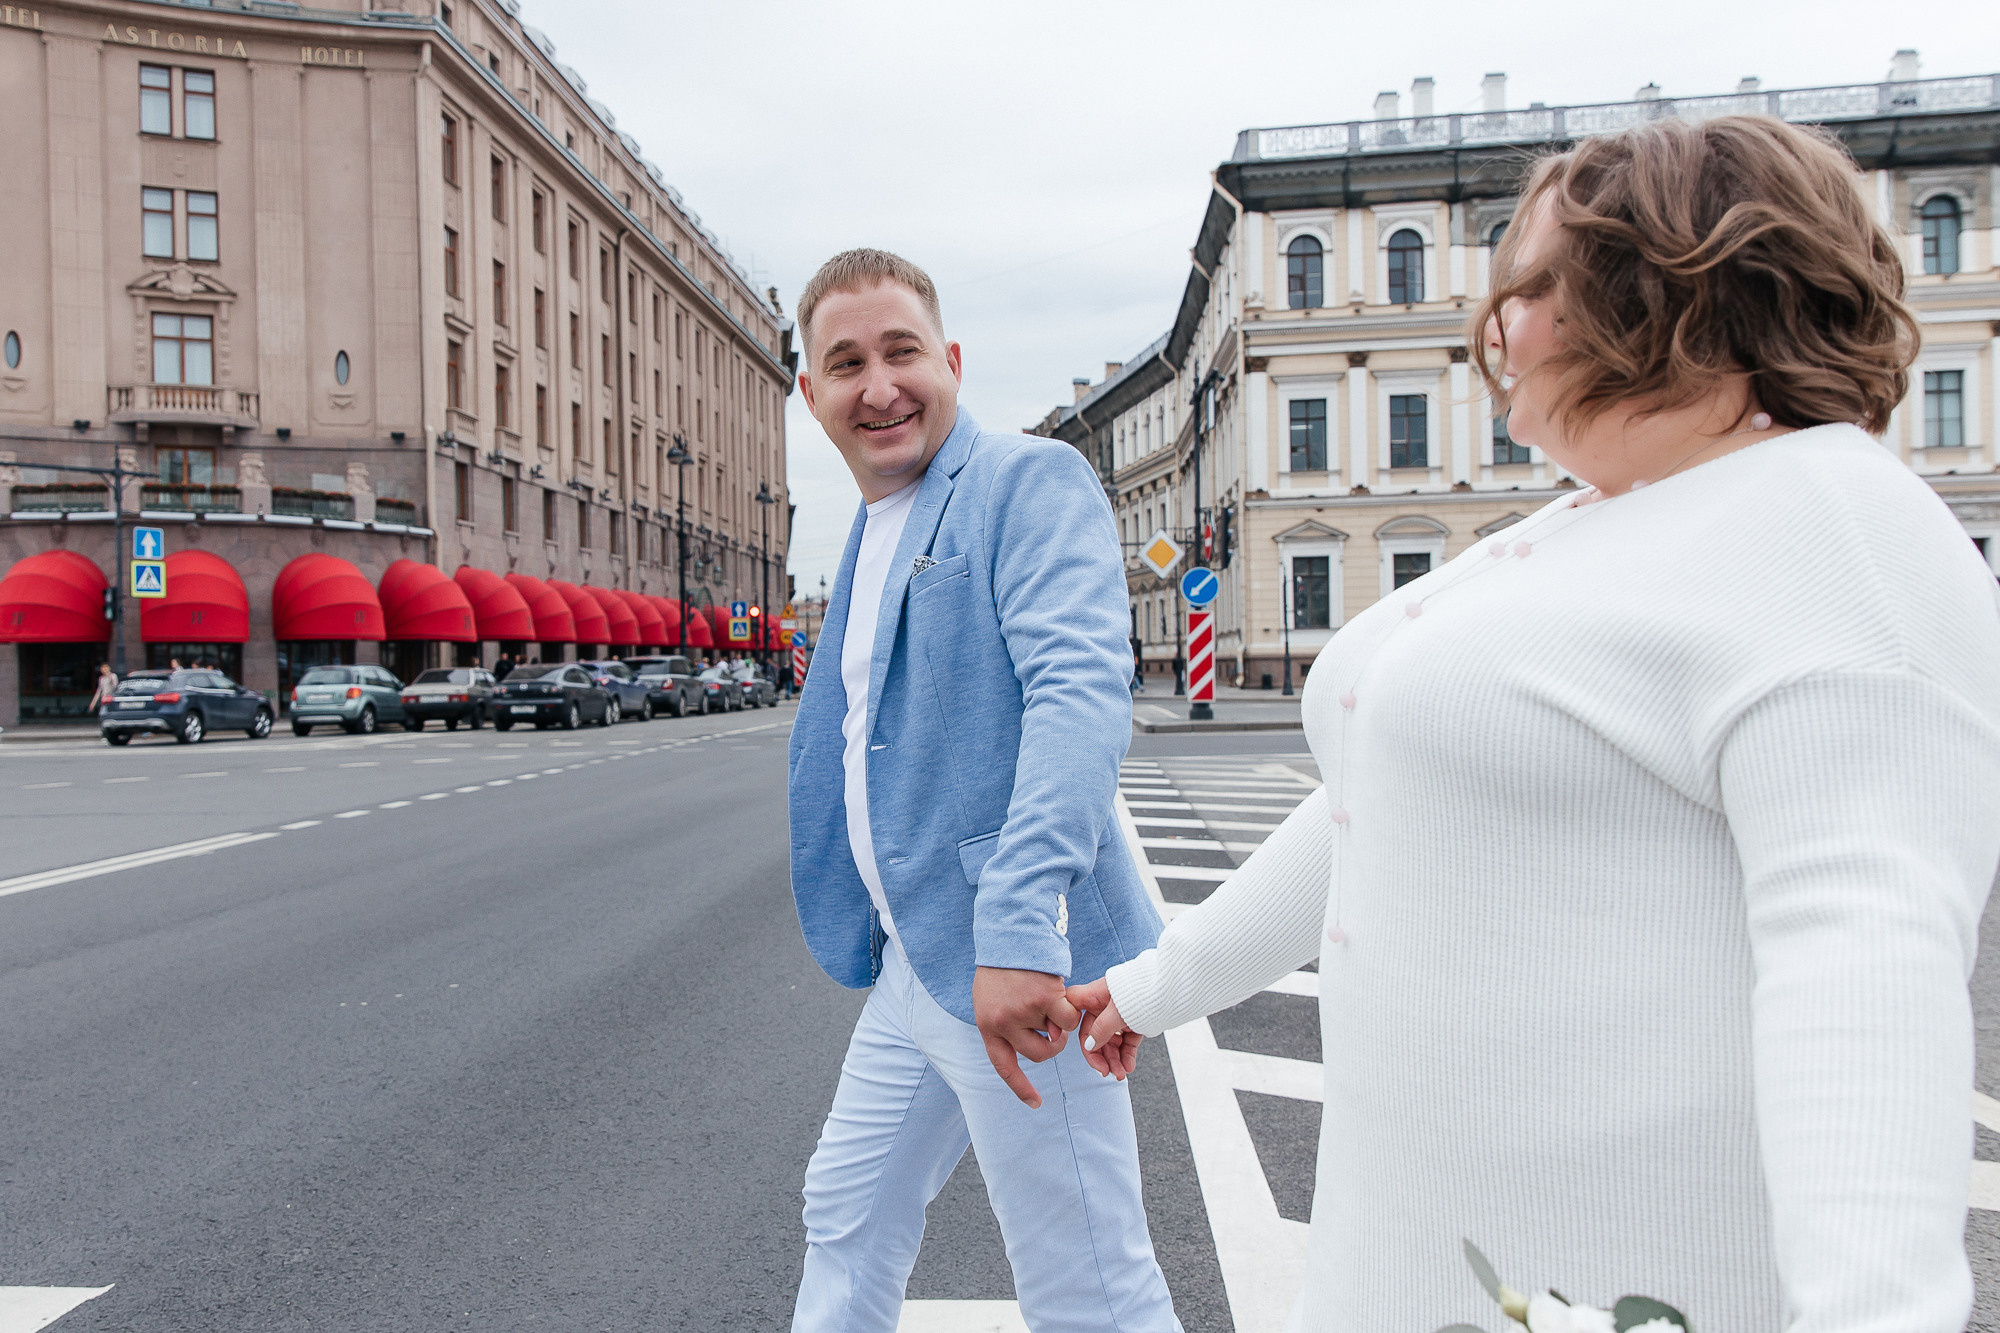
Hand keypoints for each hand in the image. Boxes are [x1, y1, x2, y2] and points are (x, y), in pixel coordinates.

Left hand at [972, 966, 1081, 1108]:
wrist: (1009, 933)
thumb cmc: (1002, 967)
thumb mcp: (990, 998)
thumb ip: (1004, 1024)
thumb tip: (1035, 1044)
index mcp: (987, 1026)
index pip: (1004, 1066)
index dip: (1020, 1087)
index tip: (1035, 1104)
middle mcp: (1003, 1024)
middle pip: (1039, 1055)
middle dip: (1052, 1044)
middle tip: (1053, 1025)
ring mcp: (1024, 1013)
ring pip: (1058, 1035)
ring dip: (1060, 1020)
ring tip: (1048, 996)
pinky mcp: (1045, 999)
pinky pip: (1069, 1020)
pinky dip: (1070, 1010)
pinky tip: (1059, 991)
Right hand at [1065, 977, 1142, 1080]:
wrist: (1170, 989)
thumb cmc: (1140, 992)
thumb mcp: (1117, 1011)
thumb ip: (1101, 1029)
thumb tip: (1089, 1046)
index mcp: (1093, 996)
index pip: (1073, 1014)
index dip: (1071, 1029)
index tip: (1084, 1050)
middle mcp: (1103, 1006)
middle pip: (1093, 1035)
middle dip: (1101, 1056)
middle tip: (1107, 1072)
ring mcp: (1118, 1016)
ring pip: (1110, 1042)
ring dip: (1114, 1060)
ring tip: (1121, 1074)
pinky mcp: (1133, 1024)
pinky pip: (1126, 1043)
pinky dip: (1127, 1056)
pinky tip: (1129, 1067)